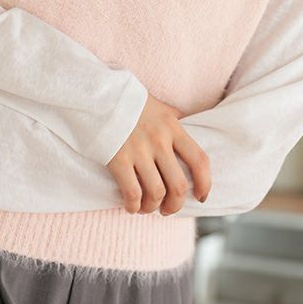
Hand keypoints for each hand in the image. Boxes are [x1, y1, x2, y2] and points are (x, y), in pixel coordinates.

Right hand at [106, 93, 210, 215]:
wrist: (98, 94)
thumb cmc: (128, 100)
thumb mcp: (157, 105)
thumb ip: (172, 116)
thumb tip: (184, 119)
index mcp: (172, 127)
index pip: (199, 160)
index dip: (204, 183)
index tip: (200, 196)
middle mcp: (159, 140)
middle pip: (179, 185)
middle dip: (175, 205)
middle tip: (168, 209)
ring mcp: (139, 151)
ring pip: (156, 193)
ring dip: (153, 207)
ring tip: (147, 207)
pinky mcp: (118, 159)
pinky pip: (132, 193)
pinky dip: (134, 205)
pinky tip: (131, 206)